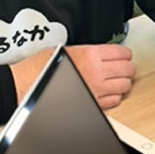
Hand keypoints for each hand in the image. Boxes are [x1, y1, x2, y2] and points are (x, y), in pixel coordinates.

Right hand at [10, 44, 134, 108]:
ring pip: (125, 86)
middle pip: (128, 69)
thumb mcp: (66, 49)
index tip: (123, 56)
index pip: (123, 53)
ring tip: (116, 80)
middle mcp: (97, 72)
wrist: (26, 84)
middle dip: (127, 68)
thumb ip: (88, 52)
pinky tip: (108, 92)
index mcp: (91, 55)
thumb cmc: (40, 67)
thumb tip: (102, 53)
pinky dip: (115, 97)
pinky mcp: (94, 103)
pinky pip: (116, 101)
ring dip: (123, 82)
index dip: (125, 54)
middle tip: (122, 67)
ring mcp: (97, 89)